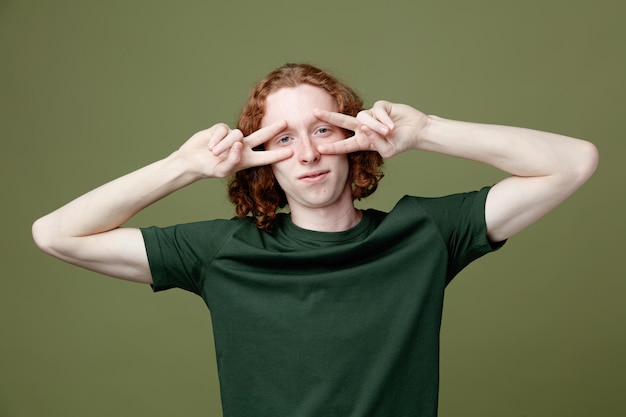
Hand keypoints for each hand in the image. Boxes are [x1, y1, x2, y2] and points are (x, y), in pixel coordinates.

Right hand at [178, 121, 291, 177]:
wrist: (191, 160)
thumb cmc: (208, 169)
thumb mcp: (222, 171)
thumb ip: (233, 160)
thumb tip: (239, 144)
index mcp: (246, 160)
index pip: (265, 157)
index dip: (278, 154)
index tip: (291, 152)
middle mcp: (242, 147)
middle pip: (261, 136)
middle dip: (273, 129)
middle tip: (285, 122)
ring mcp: (232, 137)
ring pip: (236, 135)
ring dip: (225, 144)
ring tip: (214, 153)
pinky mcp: (221, 129)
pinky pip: (224, 130)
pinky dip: (217, 138)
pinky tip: (210, 146)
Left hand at [314, 100, 428, 157]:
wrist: (417, 131)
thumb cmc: (401, 143)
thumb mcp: (387, 150)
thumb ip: (374, 141)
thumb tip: (363, 128)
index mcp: (363, 141)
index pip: (344, 145)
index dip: (333, 147)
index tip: (319, 150)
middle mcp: (364, 127)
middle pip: (343, 122)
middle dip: (329, 117)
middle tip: (314, 112)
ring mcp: (372, 116)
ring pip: (363, 118)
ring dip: (375, 126)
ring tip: (388, 132)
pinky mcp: (380, 106)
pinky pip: (376, 111)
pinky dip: (384, 120)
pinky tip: (392, 126)